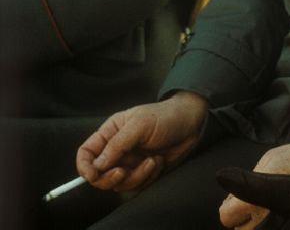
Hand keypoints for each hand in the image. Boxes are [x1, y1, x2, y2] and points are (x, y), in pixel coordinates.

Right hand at [76, 90, 208, 191]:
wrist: (192, 123)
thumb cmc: (166, 116)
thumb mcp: (140, 124)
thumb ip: (117, 144)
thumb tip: (97, 166)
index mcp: (111, 132)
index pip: (86, 153)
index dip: (85, 167)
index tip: (94, 175)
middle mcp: (117, 149)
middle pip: (99, 175)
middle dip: (111, 178)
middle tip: (123, 172)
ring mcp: (130, 161)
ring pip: (119, 183)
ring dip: (136, 176)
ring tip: (153, 160)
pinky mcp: (143, 171)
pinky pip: (137, 185)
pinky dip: (148, 177)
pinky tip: (159, 161)